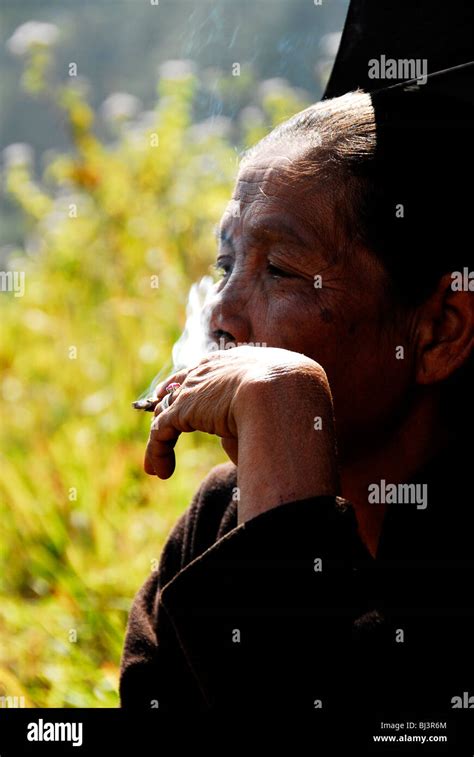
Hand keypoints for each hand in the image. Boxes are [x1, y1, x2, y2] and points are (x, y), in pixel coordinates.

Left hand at [144, 346, 338, 521]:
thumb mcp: (275, 402)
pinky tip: (162, 472)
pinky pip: (161, 433)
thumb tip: (238, 435)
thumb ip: (256, 412)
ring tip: (159, 469)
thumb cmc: (291, 399)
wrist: (283, 391)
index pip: (204, 371)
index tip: (179, 397)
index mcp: (233, 362)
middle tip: (161, 425)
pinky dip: (158, 453)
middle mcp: (209, 370)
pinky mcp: (183, 410)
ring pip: (166, 414)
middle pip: (178, 387)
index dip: (189, 386)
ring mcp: (193, 389)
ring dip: (161, 443)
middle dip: (166, 406)